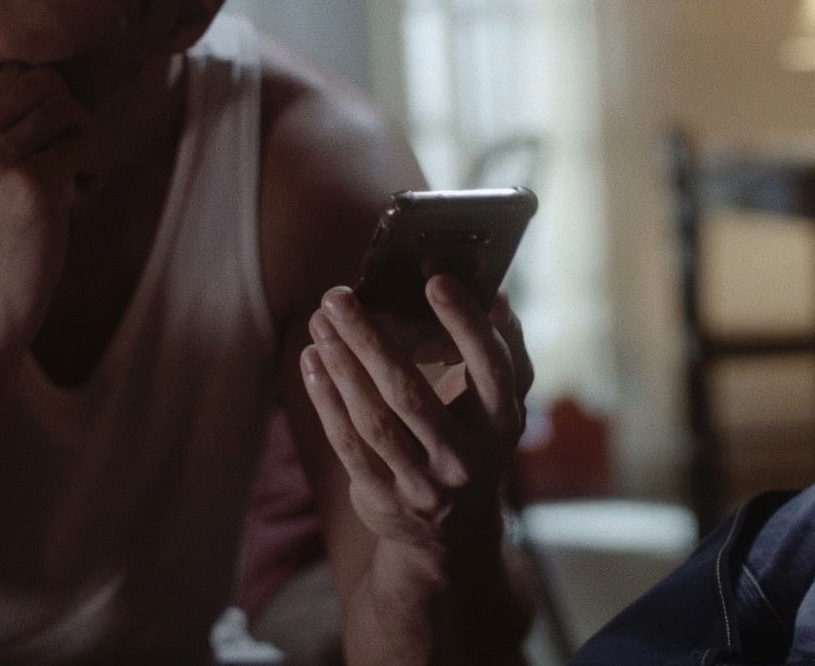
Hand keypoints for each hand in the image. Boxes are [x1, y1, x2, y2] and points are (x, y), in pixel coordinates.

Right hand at [0, 64, 95, 350]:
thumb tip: (31, 86)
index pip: (11, 74)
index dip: (45, 101)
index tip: (50, 139)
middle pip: (44, 82)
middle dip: (71, 115)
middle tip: (72, 156)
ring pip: (67, 109)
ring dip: (85, 142)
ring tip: (77, 179)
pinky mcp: (31, 184)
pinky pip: (83, 147)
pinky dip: (94, 171)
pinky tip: (80, 199)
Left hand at [300, 275, 532, 556]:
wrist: (453, 534)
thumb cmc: (474, 442)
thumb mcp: (498, 405)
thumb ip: (502, 349)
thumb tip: (496, 295)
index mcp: (502, 423)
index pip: (489, 366)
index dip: (465, 322)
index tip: (435, 280)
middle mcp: (466, 457)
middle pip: (411, 393)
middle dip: (369, 340)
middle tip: (338, 297)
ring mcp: (423, 483)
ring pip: (373, 419)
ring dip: (341, 365)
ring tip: (320, 322)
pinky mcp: (383, 498)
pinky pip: (347, 443)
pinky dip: (325, 399)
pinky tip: (312, 361)